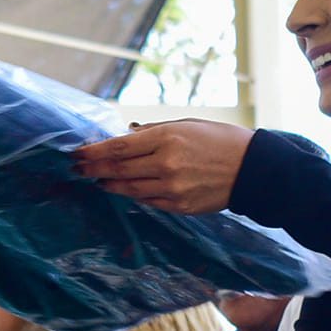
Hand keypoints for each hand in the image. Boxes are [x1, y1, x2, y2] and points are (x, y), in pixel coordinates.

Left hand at [72, 119, 253, 213]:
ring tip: (97, 180)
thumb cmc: (221, 140)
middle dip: (94, 169)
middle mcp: (167, 164)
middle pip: (119, 169)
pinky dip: (134, 195)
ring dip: (110, 184)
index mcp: (167, 138)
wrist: (254, 169)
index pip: (119, 147)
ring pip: (130, 189)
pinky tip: (124, 190)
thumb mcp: (187, 124)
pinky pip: (148, 201)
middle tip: (76, 169)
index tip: (77, 153)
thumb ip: (154, 132)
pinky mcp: (180, 206)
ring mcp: (173, 188)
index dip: (94, 152)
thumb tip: (125, 136)